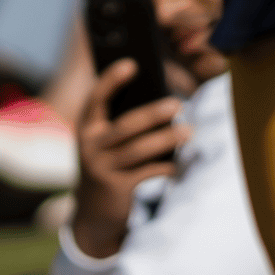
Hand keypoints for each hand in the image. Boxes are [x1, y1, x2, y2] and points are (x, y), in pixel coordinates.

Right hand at [73, 59, 186, 258]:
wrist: (93, 211)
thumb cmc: (108, 165)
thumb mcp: (105, 143)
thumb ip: (123, 124)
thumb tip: (165, 107)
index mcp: (86, 127)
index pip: (96, 98)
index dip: (111, 80)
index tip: (131, 63)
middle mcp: (89, 145)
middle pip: (125, 126)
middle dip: (152, 114)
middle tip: (177, 104)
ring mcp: (102, 167)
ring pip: (139, 150)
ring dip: (166, 139)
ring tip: (189, 131)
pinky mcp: (116, 187)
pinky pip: (147, 172)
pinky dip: (166, 166)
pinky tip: (180, 163)